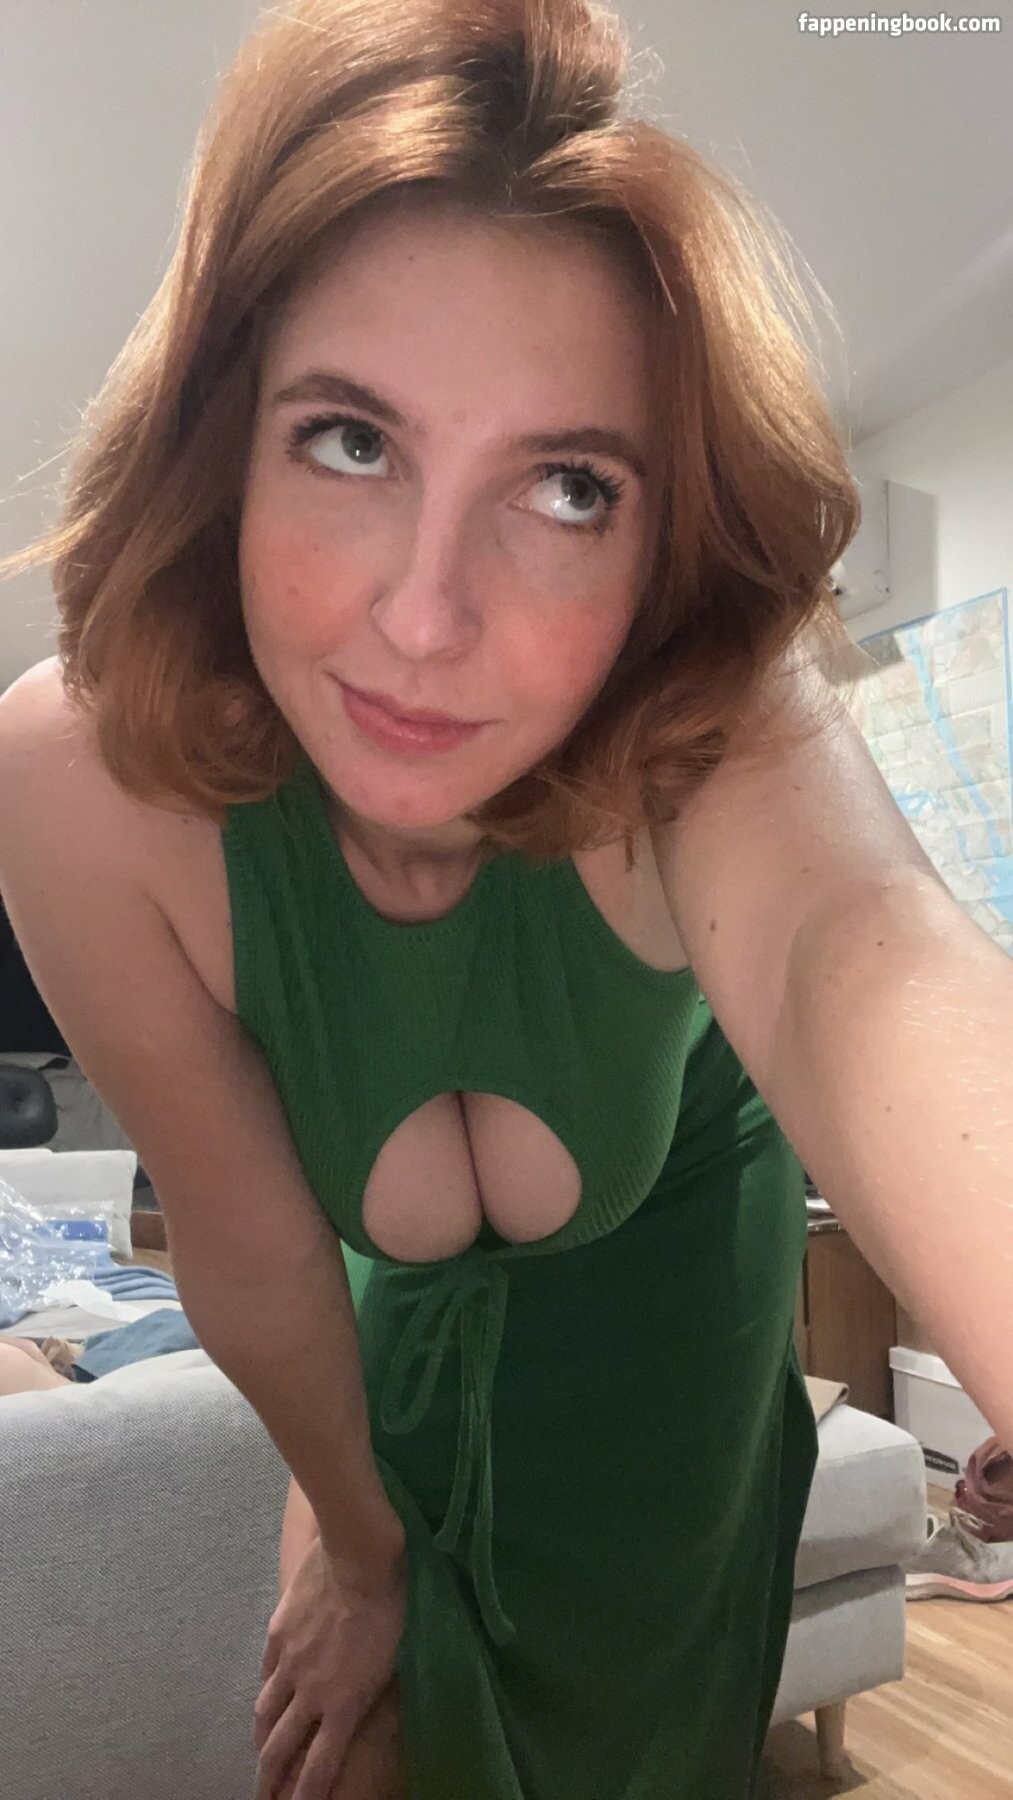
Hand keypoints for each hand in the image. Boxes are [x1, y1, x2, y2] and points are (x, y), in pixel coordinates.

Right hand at [253, 1534, 407, 1799]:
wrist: (358, 1558)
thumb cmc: (389, 1608)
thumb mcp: (388, 1661)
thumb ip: (364, 1691)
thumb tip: (354, 1706)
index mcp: (343, 1704)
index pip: (318, 1767)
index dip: (303, 1797)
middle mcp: (309, 1692)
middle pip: (280, 1748)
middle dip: (269, 1780)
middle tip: (264, 1795)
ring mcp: (289, 1663)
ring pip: (266, 1712)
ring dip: (263, 1737)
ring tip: (262, 1750)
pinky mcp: (277, 1634)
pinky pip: (267, 1672)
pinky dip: (267, 1688)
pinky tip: (267, 1692)